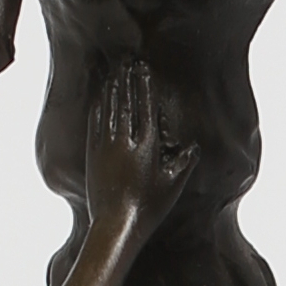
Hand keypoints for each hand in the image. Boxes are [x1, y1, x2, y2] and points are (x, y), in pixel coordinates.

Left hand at [85, 57, 197, 233]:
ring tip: (114, 71)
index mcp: (147, 145)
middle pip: (126, 100)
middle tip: (127, 60)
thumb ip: (184, 163)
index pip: (145, 105)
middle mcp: (125, 141)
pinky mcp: (92, 153)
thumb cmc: (148, 208)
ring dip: (112, 87)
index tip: (143, 67)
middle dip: (127, 78)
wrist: (116, 225)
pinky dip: (99, 105)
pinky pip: (95, 121)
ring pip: (109, 107)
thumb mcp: (173, 186)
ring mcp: (106, 145)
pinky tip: (100, 96)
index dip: (144, 84)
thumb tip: (193, 147)